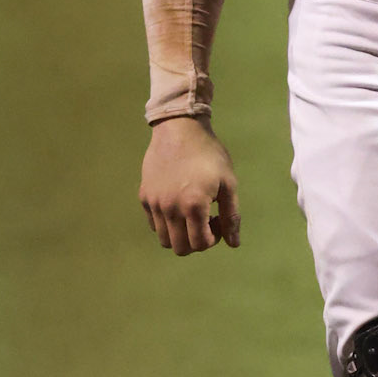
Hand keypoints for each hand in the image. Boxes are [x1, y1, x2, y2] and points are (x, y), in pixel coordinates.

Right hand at [139, 116, 240, 255]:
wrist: (180, 128)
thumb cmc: (209, 154)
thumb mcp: (228, 183)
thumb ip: (232, 215)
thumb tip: (233, 244)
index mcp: (193, 205)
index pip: (200, 244)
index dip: (213, 239)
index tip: (218, 221)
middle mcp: (170, 208)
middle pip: (180, 248)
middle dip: (196, 241)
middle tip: (206, 221)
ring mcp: (154, 203)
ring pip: (164, 239)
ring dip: (180, 234)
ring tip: (191, 214)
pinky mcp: (144, 196)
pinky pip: (154, 224)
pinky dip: (167, 223)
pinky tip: (178, 204)